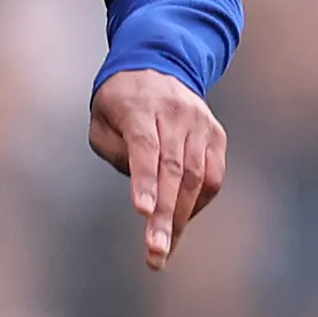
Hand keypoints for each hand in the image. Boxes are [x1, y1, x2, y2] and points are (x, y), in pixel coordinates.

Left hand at [89, 68, 226, 270]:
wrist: (159, 64)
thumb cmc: (121, 102)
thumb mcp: (100, 119)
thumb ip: (113, 151)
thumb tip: (142, 187)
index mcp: (139, 106)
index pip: (144, 146)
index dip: (145, 181)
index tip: (143, 211)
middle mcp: (175, 113)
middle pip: (173, 170)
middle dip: (165, 215)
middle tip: (155, 252)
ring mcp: (200, 124)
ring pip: (196, 177)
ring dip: (182, 218)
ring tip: (165, 251)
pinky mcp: (216, 135)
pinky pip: (213, 176)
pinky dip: (199, 203)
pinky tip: (182, 221)